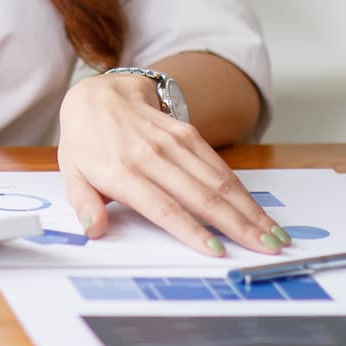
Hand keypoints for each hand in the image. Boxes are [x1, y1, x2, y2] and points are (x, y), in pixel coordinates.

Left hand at [56, 72, 289, 256]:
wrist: (98, 94)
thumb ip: (84, 204)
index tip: (216, 251)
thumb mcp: (71, 173)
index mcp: (122, 171)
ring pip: (218, 181)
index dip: (190, 230)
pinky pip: (218, 164)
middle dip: (237, 225)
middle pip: (201, 196)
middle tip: (266, 249)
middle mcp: (152, 156)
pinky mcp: (187, 134)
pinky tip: (258, 210)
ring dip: (249, 210)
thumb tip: (94, 230)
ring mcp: (173, 143)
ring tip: (274, 235)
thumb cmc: (86, 142)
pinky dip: (241, 190)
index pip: (162, 207)